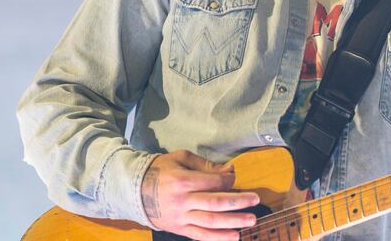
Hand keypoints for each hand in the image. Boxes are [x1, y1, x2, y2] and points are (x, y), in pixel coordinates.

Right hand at [141, 149, 259, 240]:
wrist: (134, 191)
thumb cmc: (160, 170)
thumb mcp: (180, 158)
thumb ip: (204, 165)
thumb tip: (229, 171)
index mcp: (182, 181)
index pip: (212, 183)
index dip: (228, 181)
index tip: (235, 178)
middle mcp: (182, 201)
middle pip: (215, 203)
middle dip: (238, 202)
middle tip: (256, 200)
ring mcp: (180, 218)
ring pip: (210, 222)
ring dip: (233, 222)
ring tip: (251, 221)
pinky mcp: (178, 229)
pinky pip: (200, 235)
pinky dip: (218, 238)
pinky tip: (234, 236)